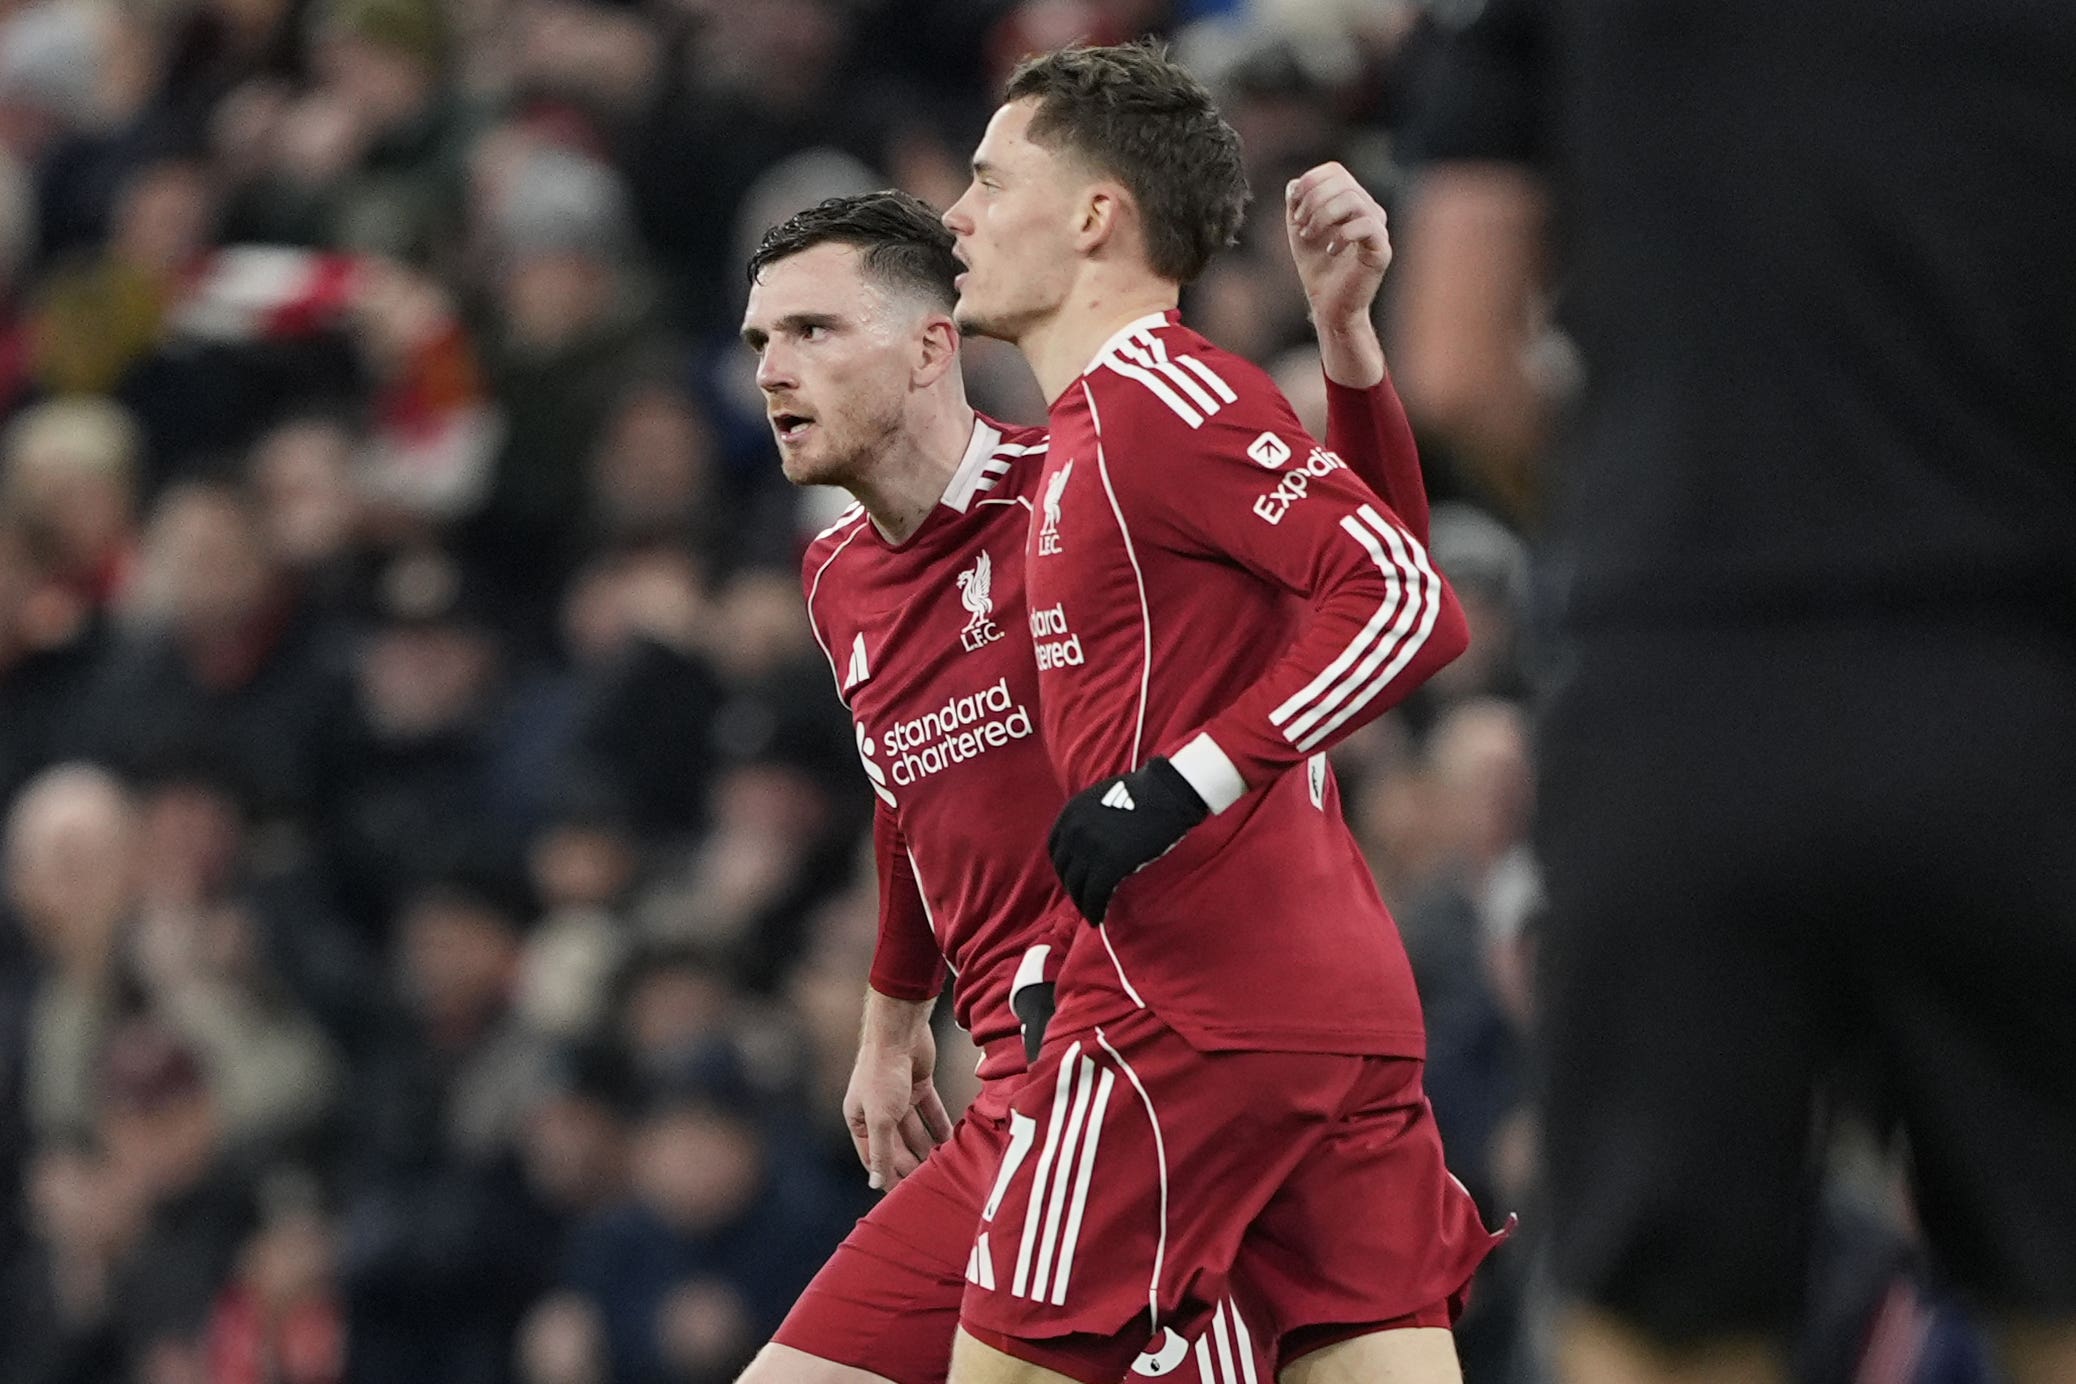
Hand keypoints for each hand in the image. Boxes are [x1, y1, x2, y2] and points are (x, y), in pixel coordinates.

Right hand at [843, 1022, 954, 1190]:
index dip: (887, 1175)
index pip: (873, 1157)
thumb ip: (881, 1152)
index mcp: (859, 1119)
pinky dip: (940, 1125)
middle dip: (911, 1164)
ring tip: (943, 1168)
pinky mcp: (919, 1085)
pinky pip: (930, 1112)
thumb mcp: (880, 1118)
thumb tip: (875, 1184)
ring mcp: (899, 1098)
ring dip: (927, 1148)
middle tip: (929, 1184)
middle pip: (896, 1145)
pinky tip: (952, 1142)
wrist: (899, 1031)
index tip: (904, 1196)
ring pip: (915, 1130)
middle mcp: (877, 1110)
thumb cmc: (881, 1073)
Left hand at [1047, 758, 1208, 924]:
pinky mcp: (1110, 864)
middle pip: (1066, 871)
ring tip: (1091, 912)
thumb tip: (1087, 846)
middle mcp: (1075, 831)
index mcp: (1071, 814)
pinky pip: (1095, 895)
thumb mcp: (1101, 799)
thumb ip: (1088, 820)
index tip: (1075, 879)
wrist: (1167, 793)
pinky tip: (1099, 918)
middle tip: (1084, 900)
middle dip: (1074, 888)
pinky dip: (1094, 910)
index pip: (1056, 851)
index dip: (1065, 869)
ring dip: (1082, 903)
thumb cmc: (1142, 794)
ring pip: (1077, 887)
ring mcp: (1091, 848)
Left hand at [1287, 162, 1390, 385]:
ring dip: (1323, 216)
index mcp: (1352, 200)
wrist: (1328, 306)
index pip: (1335, 171)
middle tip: (1300, 225)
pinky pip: (1367, 226)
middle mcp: (1369, 209)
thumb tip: (1295, 183)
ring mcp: (1378, 229)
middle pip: (1342, 183)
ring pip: (1354, 200)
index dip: (1310, 182)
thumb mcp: (1298, 230)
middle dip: (1313, 200)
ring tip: (1309, 236)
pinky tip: (1330, 250)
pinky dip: (1342, 235)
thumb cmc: (1317, 268)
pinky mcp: (1381, 250)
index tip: (1294, 208)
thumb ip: (1296, 203)